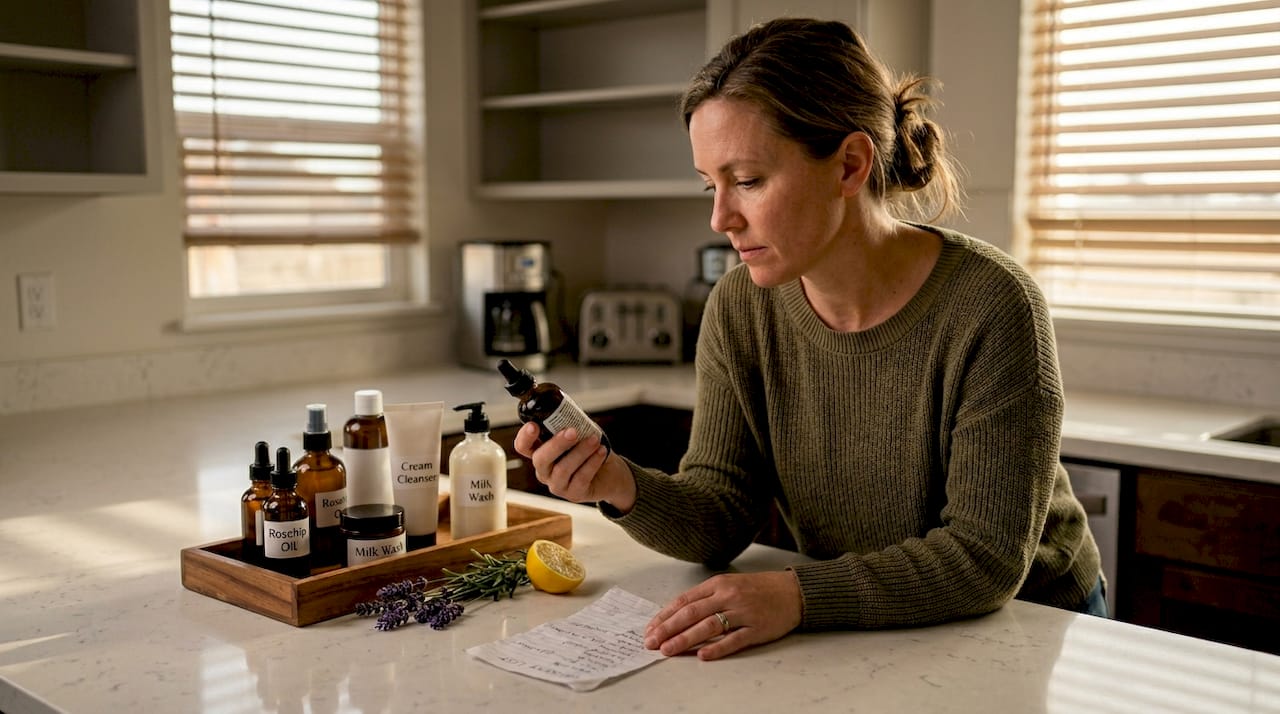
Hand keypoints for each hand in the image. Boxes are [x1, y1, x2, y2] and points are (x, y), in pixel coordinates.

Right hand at [512, 423, 636, 510]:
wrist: (610, 473)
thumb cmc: (589, 450)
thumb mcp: (578, 434)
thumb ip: (570, 424)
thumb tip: (570, 410)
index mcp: (540, 452)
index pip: (523, 446)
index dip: (524, 437)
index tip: (533, 425)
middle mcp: (544, 470)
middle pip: (540, 459)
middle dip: (556, 444)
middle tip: (572, 431)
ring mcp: (557, 485)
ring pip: (562, 469)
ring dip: (580, 452)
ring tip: (594, 439)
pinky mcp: (573, 494)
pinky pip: (580, 478)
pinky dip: (592, 463)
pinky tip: (601, 452)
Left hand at [644, 571, 801, 660]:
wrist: (793, 591)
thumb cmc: (758, 589)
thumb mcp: (730, 584)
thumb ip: (706, 598)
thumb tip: (677, 615)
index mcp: (718, 584)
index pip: (685, 600)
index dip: (665, 615)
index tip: (650, 628)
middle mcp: (728, 596)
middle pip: (692, 613)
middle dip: (668, 629)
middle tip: (652, 642)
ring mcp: (743, 612)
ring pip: (708, 626)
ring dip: (685, 639)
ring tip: (668, 650)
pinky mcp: (757, 629)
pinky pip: (734, 640)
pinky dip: (717, 648)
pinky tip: (702, 655)